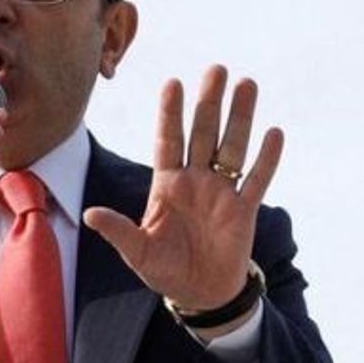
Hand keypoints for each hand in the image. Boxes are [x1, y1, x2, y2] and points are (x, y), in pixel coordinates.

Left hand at [83, 65, 283, 314]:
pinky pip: (256, 179)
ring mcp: (221, 192)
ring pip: (232, 146)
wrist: (199, 294)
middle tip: (216, 68)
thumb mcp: (137, 252)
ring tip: (247, 84)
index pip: (168, 140)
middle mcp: (195, 180)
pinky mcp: (243, 210)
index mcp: (166, 184)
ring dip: (240, 117)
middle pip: (202, 133)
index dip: (170, 113)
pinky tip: (274, 133)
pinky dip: (266, 158)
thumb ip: (119, 231)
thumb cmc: (164, 270)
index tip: (173, 82)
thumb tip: (89, 214)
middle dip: (209, 102)